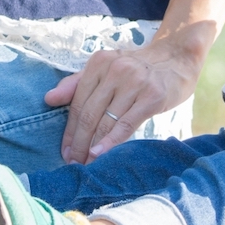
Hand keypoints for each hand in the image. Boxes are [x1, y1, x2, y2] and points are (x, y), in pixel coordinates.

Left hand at [46, 37, 199, 163]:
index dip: (69, 129)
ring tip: (85, 165)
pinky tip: (100, 154)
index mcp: (99, 62)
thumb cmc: (136, 69)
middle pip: (89, 113)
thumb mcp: (105, 68)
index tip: (64, 150)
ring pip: (106, 120)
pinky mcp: (152, 96)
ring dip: (92, 146)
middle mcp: (115, 69)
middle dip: (78, 141)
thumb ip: (76, 83)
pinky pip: (126, 124)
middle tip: (72, 163)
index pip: (78, 101)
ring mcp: (135, 82)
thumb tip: (48, 99)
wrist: (176, 60)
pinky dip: (111, 141)